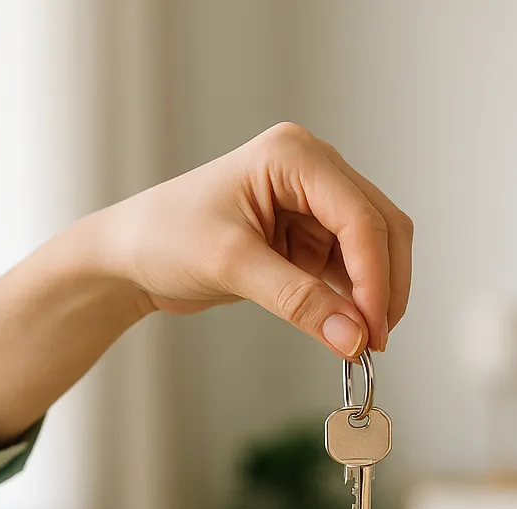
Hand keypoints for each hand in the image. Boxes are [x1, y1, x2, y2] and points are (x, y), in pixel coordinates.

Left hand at [97, 122, 412, 354]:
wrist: (132, 254)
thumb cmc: (165, 237)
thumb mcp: (232, 266)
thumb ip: (299, 301)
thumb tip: (354, 338)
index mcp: (295, 156)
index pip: (359, 216)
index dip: (375, 276)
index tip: (372, 330)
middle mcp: (314, 171)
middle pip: (381, 228)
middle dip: (383, 287)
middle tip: (375, 342)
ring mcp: (315, 204)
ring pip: (375, 250)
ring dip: (375, 295)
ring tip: (363, 343)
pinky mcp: (310, 236)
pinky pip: (352, 269)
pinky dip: (356, 300)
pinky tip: (348, 329)